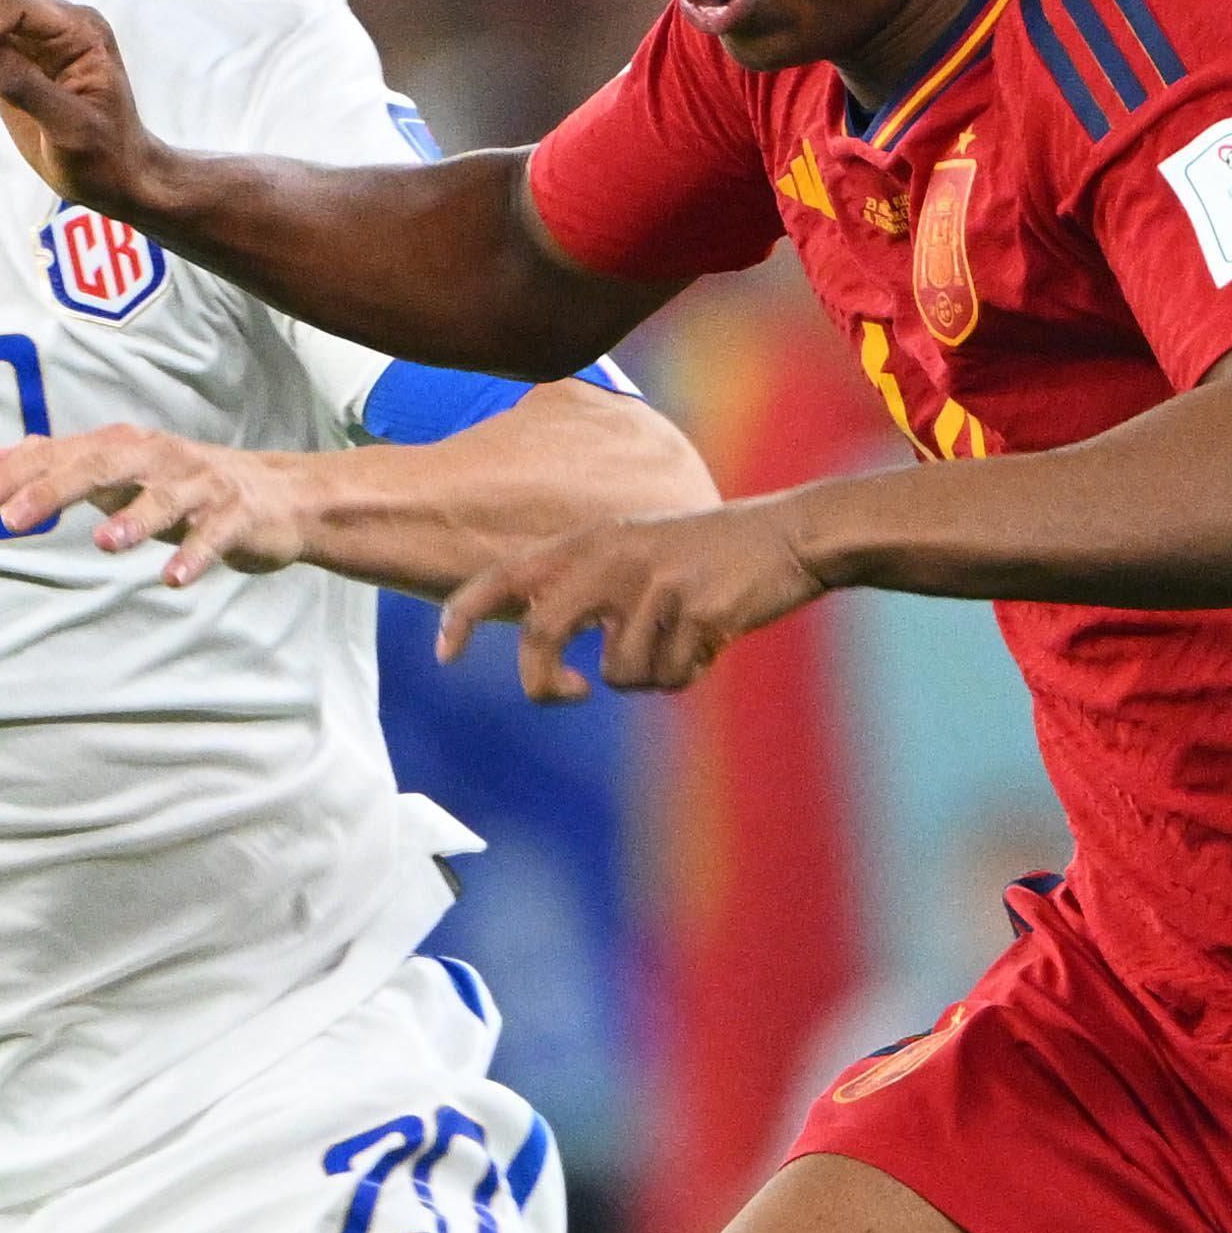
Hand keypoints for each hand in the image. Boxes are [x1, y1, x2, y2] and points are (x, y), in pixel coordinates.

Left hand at [0, 415, 331, 582]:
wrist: (280, 496)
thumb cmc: (187, 484)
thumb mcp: (119, 470)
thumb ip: (58, 465)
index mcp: (125, 446)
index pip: (61, 453)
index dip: (16, 475)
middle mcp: (159, 458)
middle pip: (102, 466)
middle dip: (55, 490)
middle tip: (14, 520)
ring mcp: (200, 485)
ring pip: (163, 497)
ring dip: (134, 518)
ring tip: (104, 543)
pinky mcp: (237, 516)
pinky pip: (214, 536)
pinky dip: (194, 554)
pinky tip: (173, 579)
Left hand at [424, 493, 828, 696]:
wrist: (786, 536)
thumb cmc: (707, 556)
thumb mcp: (635, 555)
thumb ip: (587, 592)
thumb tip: (548, 654)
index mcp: (589, 543)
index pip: (504, 576)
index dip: (464, 614)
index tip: (444, 655)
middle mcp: (610, 559)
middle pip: (540, 634)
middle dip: (544, 683)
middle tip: (568, 695)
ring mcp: (652, 585)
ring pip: (618, 674)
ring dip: (650, 675)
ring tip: (682, 640)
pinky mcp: (694, 612)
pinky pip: (669, 677)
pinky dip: (689, 673)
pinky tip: (712, 638)